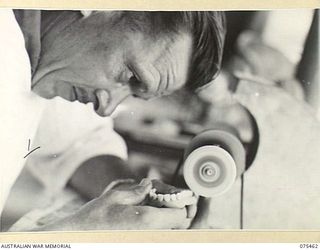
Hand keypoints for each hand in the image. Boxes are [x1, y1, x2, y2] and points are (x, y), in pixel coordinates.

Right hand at [40, 178, 193, 229]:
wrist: (76, 238)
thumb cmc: (93, 219)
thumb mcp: (115, 197)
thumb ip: (137, 191)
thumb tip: (148, 186)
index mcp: (147, 220)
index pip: (181, 215)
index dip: (182, 203)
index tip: (177, 195)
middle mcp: (151, 235)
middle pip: (180, 226)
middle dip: (179, 210)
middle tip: (170, 199)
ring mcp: (146, 241)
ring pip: (171, 232)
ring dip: (170, 218)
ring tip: (159, 205)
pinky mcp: (141, 242)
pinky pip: (159, 235)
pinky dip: (161, 225)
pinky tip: (149, 214)